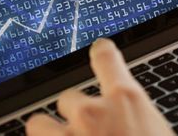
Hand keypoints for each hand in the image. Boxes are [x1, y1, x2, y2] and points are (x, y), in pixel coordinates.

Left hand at [26, 38, 172, 135]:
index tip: (99, 50)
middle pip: (69, 98)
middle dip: (76, 116)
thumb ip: (139, 124)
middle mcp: (91, 112)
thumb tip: (133, 126)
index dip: (101, 53)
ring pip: (38, 123)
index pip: (107, 58)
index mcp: (127, 101)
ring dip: (48, 135)